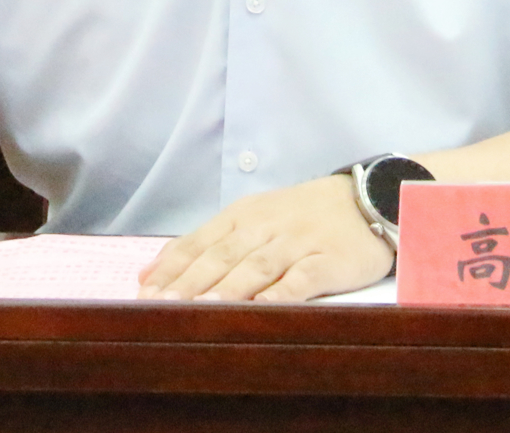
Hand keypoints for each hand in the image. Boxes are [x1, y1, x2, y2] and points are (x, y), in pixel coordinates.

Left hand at [136, 174, 393, 302]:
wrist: (365, 199)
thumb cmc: (302, 215)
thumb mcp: (255, 218)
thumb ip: (209, 244)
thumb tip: (154, 272)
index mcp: (242, 216)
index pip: (198, 242)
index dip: (171, 269)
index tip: (143, 293)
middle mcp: (265, 227)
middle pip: (221, 256)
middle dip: (189, 283)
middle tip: (161, 307)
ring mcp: (297, 242)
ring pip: (256, 266)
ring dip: (227, 289)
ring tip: (202, 311)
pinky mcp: (329, 259)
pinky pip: (302, 277)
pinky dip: (281, 293)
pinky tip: (264, 309)